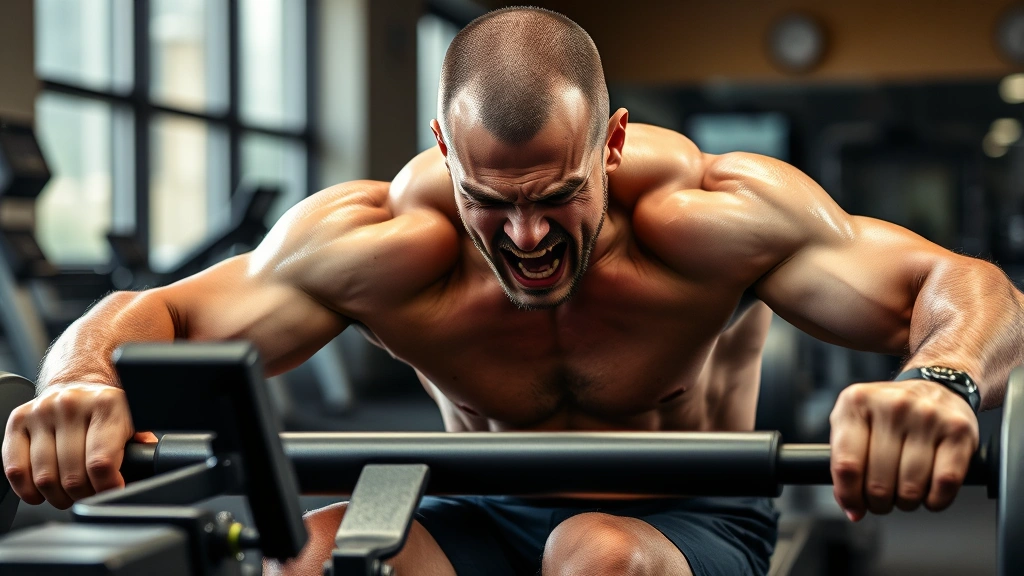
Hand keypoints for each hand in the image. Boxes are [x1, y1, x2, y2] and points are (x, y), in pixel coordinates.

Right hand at [2, 382, 155, 508]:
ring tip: (70, 494)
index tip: (112, 492)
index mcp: (107, 404)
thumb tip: (147, 471)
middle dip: (84, 495)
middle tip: (91, 494)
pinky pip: (16, 469)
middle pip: (73, 476)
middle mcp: (71, 404)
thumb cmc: (108, 411)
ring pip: (45, 478)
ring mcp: (42, 411)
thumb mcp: (133, 422)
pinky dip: (28, 490)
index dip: (107, 488)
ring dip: (58, 497)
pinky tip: (42, 491)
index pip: (101, 464)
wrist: (79, 383)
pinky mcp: (18, 420)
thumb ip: (142, 446)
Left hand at [829, 379, 978, 519]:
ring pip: (910, 488)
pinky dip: (936, 500)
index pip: (847, 465)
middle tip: (882, 498)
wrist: (936, 384)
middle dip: (879, 502)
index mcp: (856, 403)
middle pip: (878, 483)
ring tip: (904, 493)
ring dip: (906, 503)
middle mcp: (892, 406)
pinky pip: (945, 483)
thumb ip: (843, 461)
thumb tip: (852, 508)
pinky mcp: (959, 430)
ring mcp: (927, 416)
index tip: (854, 507)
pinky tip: (929, 494)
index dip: (849, 496)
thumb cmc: (888, 412)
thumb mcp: (853, 421)